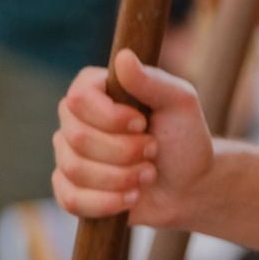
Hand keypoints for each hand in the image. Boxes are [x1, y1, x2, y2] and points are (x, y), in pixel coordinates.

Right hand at [52, 48, 210, 224]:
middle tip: (153, 150)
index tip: (142, 123)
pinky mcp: (70, 190)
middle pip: (78, 138)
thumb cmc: (185, 138)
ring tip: (147, 174)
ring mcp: (69, 155)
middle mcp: (75, 120)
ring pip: (75, 170)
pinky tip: (132, 196)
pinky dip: (108, 202)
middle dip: (124, 151)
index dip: (110, 117)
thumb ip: (152, 81)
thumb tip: (123, 57)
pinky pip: (70, 200)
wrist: (190, 185)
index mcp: (95, 90)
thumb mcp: (179, 103)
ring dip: (122, 177)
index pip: (79, 98)